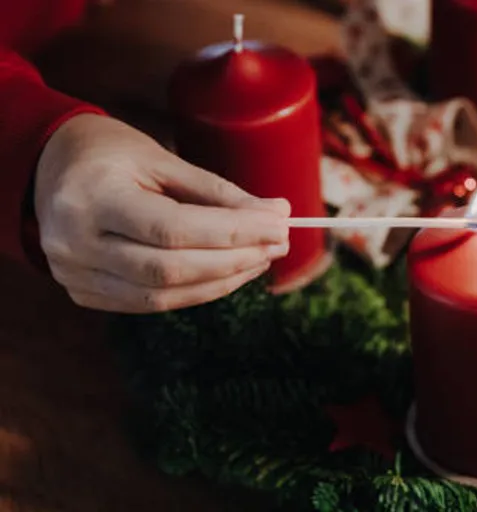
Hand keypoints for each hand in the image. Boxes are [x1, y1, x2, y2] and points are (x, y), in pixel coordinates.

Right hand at [35, 114, 290, 312]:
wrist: (50, 167)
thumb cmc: (112, 155)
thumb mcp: (162, 160)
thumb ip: (217, 192)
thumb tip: (276, 214)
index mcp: (93, 198)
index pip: (174, 228)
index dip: (233, 232)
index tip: (279, 225)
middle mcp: (75, 242)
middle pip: (170, 269)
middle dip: (235, 260)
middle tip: (278, 245)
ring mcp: (74, 273)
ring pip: (162, 296)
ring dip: (222, 281)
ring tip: (260, 259)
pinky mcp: (83, 292)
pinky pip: (149, 303)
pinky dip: (196, 291)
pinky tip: (228, 273)